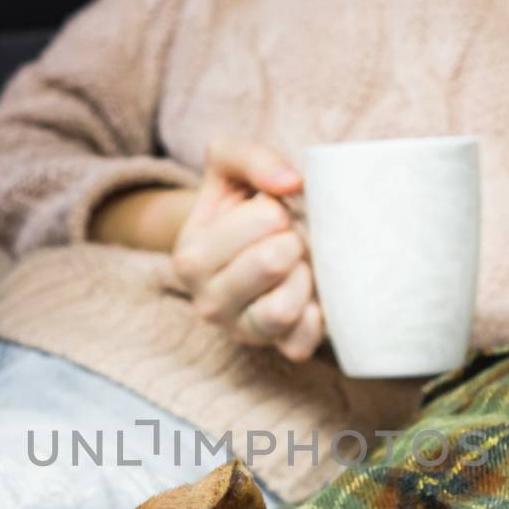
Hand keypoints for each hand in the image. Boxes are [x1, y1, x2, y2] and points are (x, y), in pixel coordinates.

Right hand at [168, 138, 324, 361]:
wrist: (246, 251)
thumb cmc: (241, 207)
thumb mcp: (229, 168)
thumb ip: (251, 158)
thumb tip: (291, 183)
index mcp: (190, 256)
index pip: (264, 219)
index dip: (278, 210)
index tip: (268, 216)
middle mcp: (207, 302)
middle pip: (274, 261)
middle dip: (293, 240)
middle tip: (288, 240)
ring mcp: (242, 331)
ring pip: (284, 308)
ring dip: (305, 277)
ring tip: (299, 266)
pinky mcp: (279, 350)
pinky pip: (303, 342)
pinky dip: (318, 315)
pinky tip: (311, 294)